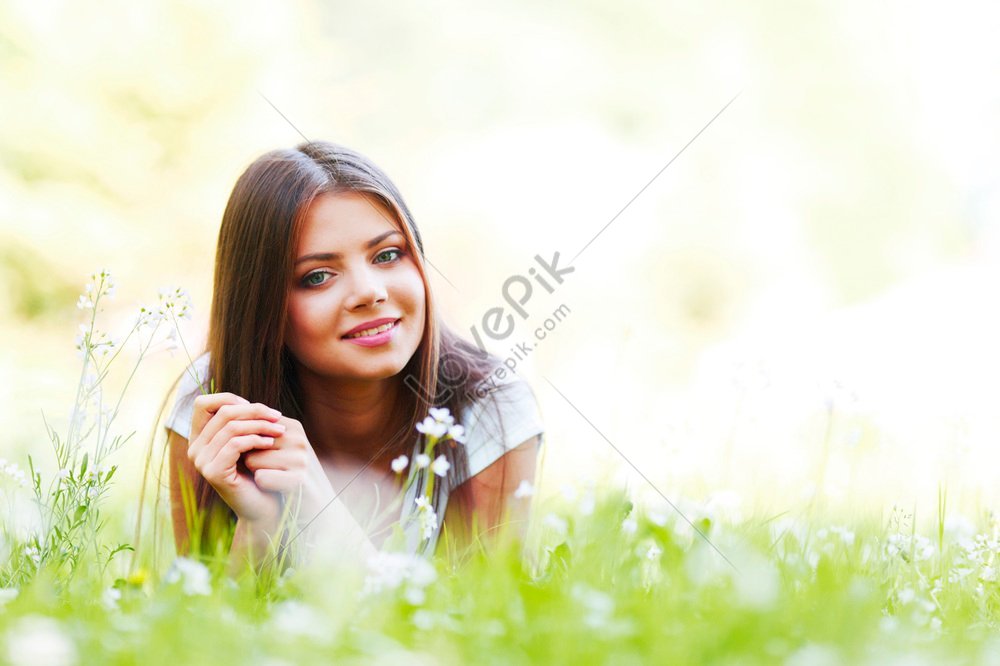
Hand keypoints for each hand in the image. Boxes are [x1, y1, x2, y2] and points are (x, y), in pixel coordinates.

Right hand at [188, 393, 286, 525]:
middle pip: (223, 413)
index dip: (230, 398)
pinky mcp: (213, 473)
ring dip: (260, 425)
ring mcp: (200, 462)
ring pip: (231, 428)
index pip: (203, 403)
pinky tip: (271, 443)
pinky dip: (256, 440)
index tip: (257, 407)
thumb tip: (250, 402)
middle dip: (254, 410)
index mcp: (198, 438)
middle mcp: (194, 449)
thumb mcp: (247, 441)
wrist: (262, 506)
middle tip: (277, 417)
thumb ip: (241, 422)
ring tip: (279, 430)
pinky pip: (235, 445)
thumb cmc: (257, 470)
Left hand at [241, 416, 336, 522]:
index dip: (246, 442)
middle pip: (249, 442)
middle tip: (266, 469)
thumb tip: (228, 420)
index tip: (254, 455)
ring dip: (254, 471)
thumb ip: (260, 432)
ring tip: (272, 477)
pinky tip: (275, 488)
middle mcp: (298, 438)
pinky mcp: (298, 479)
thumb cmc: (288, 473)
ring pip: (252, 459)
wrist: (313, 503)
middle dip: (249, 457)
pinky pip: (261, 478)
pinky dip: (262, 485)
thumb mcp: (279, 447)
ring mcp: (300, 458)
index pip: (252, 424)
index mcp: (292, 427)